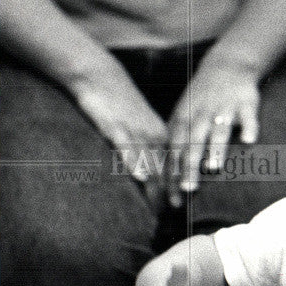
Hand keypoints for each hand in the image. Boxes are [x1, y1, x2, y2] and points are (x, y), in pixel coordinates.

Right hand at [71, 60, 168, 208]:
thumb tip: (152, 173)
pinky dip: (134, 162)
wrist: (100, 76)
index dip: (179, 185)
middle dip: (172, 190)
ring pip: (150, 162)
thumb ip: (147, 148)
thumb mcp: (139, 126)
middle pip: (165, 167)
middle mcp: (153, 135)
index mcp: (162, 135)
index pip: (174, 165)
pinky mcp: (117, 127)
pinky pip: (127, 147)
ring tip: (163, 206)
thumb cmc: (120, 105)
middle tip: (179, 210)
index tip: (184, 204)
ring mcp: (136, 132)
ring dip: (157, 185)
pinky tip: (140, 178)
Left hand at [166, 54, 261, 206]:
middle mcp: (201, 115)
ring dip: (216, 148)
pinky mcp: (245, 104)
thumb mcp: (184, 116)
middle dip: (189, 166)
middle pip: (193, 143)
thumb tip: (170, 177)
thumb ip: (179, 143)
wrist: (226, 67)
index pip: (175, 150)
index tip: (173, 198)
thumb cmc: (203, 100)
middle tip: (188, 189)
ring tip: (214, 167)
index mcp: (184, 120)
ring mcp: (223, 109)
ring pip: (218, 130)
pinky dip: (249, 126)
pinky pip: (248, 116)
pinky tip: (250, 140)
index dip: (173, 173)